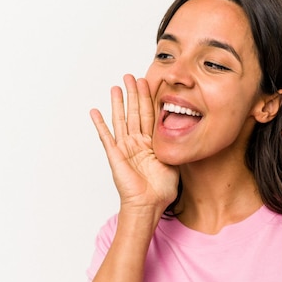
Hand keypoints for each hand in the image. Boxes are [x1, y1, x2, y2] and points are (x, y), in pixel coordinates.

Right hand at [90, 74, 178, 211]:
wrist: (149, 205)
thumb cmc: (161, 190)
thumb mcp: (174, 162)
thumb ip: (175, 146)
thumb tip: (186, 133)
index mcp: (152, 143)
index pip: (151, 115)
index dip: (149, 98)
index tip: (148, 82)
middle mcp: (138, 142)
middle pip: (135, 113)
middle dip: (133, 94)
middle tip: (130, 76)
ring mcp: (126, 148)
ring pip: (121, 120)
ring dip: (118, 103)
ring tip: (115, 87)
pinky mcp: (116, 156)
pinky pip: (107, 137)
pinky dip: (100, 124)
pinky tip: (95, 111)